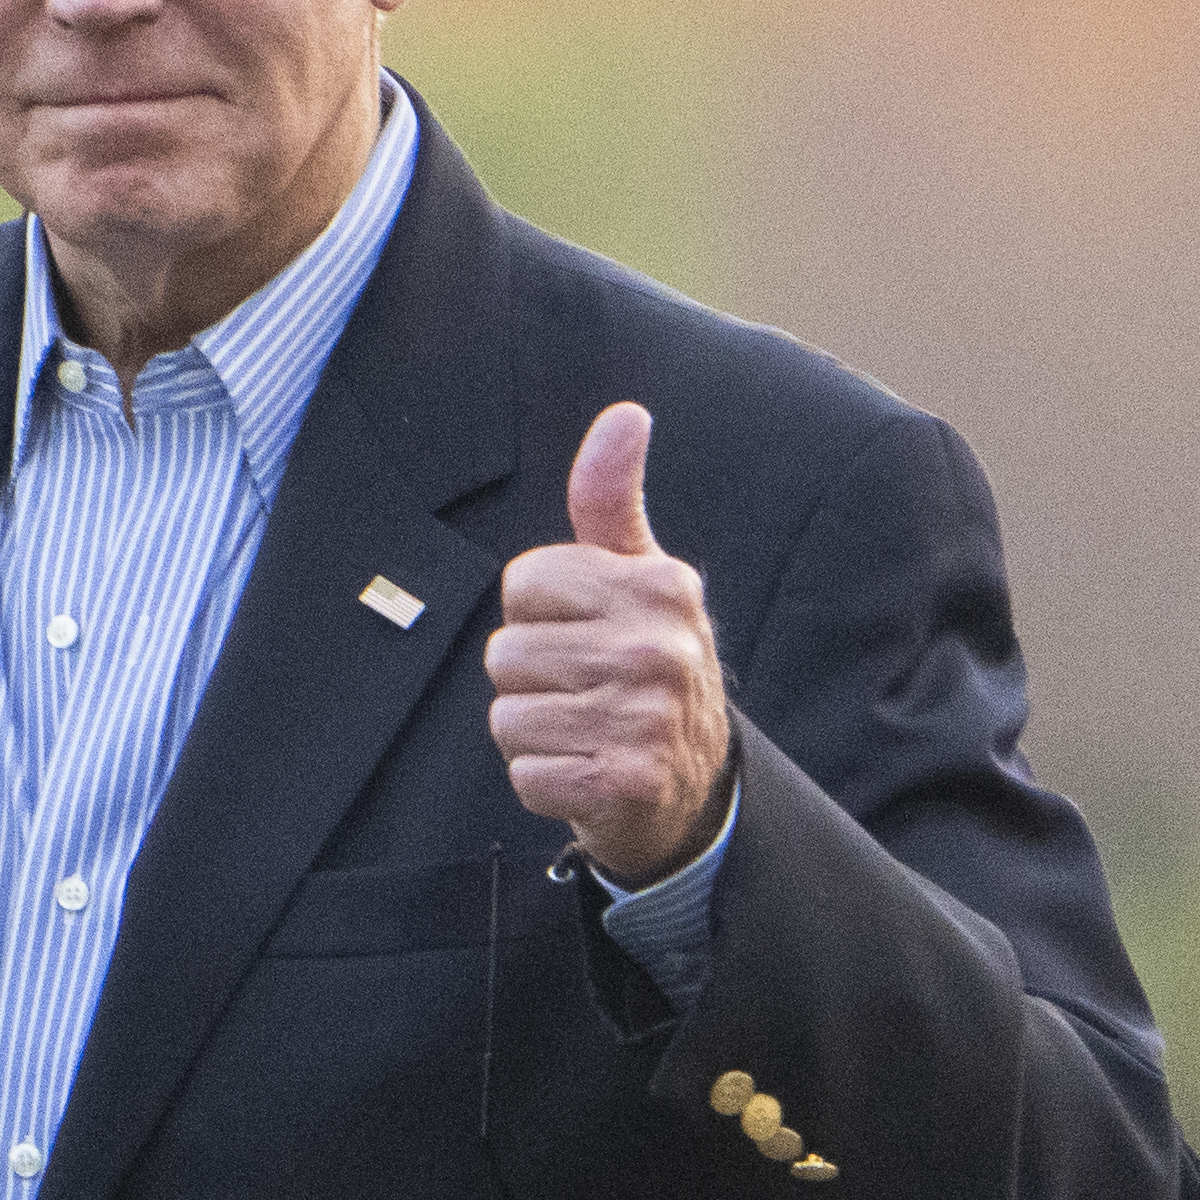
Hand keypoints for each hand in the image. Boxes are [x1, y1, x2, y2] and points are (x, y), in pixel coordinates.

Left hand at [485, 402, 730, 885]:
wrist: (693, 784)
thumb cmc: (645, 661)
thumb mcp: (637, 575)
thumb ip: (612, 497)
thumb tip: (625, 415)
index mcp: (658, 586)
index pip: (521, 583)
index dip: (536, 613)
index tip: (581, 630)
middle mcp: (660, 649)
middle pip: (506, 654)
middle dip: (530, 678)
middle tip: (583, 690)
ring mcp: (647, 720)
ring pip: (508, 716)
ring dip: (534, 731)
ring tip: (585, 729)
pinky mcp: (627, 785)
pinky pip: (525, 774)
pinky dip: (542, 781)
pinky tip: (586, 772)